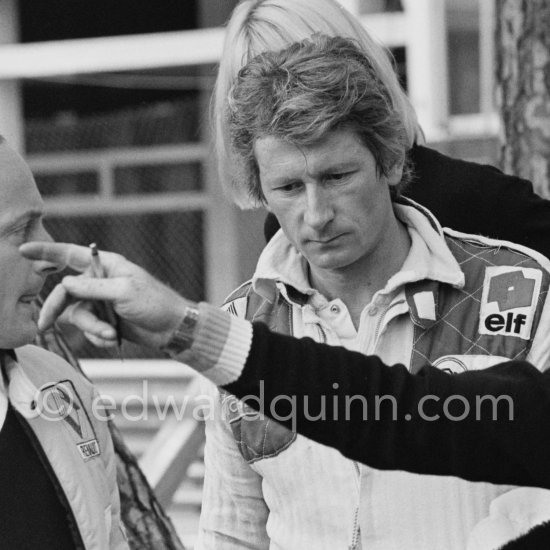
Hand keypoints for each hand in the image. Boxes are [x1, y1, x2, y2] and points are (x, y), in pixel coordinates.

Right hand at [20, 242, 190, 349]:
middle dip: (57, 310)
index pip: (70, 254)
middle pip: (65, 293)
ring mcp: (101, 302)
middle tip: (44, 325)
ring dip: (92, 328)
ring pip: (77, 316)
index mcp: (105, 265)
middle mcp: (99, 282)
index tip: (23, 250)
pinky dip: (99, 336)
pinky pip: (89, 330)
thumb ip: (92, 288)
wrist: (171, 328)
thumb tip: (65, 284)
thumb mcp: (124, 291)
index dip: (46, 252)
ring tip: (111, 333)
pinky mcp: (104, 320)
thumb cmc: (154, 302)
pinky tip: (114, 338)